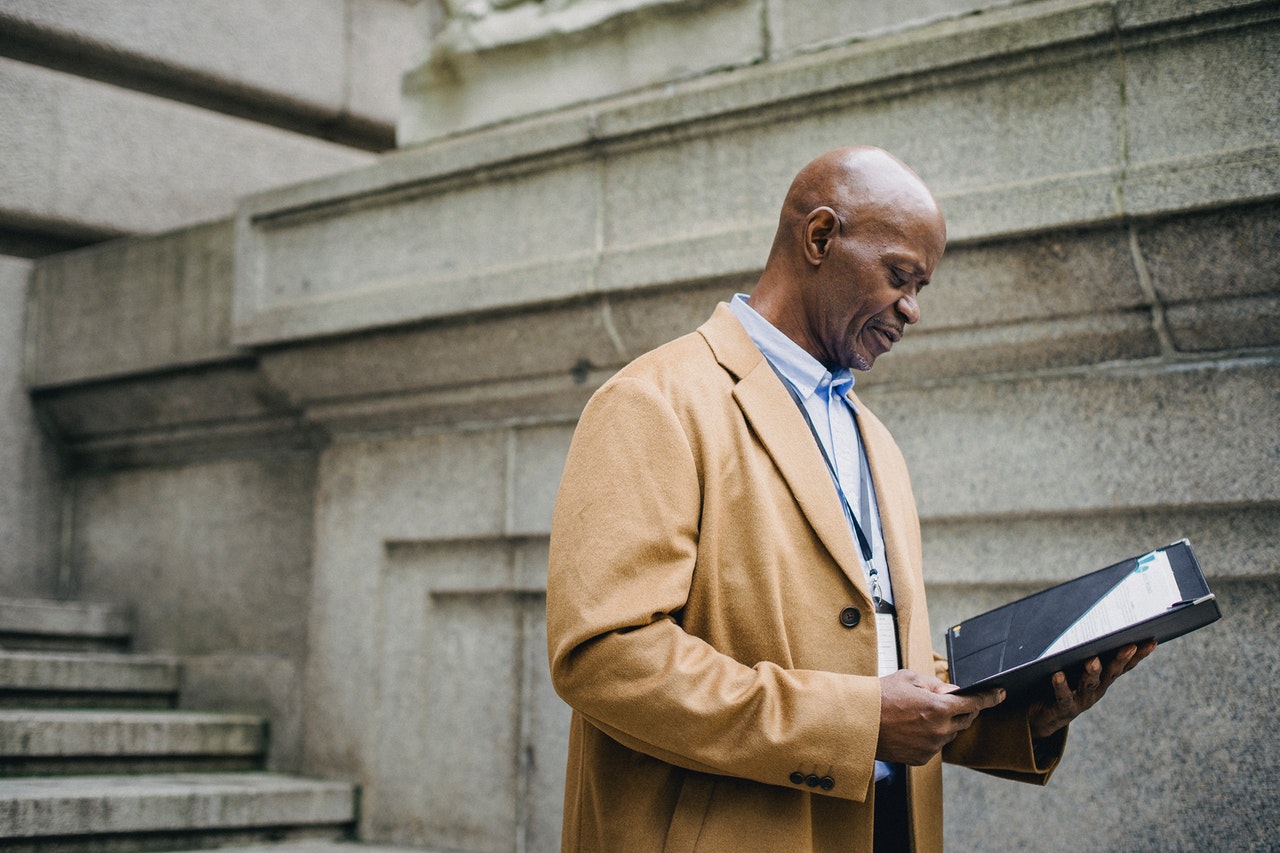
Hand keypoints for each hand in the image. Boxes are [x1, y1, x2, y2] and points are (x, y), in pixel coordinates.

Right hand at [877, 669, 1005, 764]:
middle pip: (965, 720)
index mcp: (938, 708)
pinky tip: (913, 728)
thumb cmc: (880, 696)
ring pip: (950, 734)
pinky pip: (935, 746)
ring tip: (922, 714)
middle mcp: (939, 730)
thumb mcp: (908, 679)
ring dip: (946, 723)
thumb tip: (953, 691)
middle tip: (951, 701)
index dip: (989, 697)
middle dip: (964, 709)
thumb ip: (935, 685)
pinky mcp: (922, 758)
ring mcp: (931, 747)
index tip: (999, 694)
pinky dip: (932, 736)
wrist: (857, 722)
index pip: (973, 703)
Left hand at [1028, 640, 1156, 738]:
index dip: (1139, 655)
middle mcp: (1097, 688)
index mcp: (1103, 677)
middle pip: (1111, 672)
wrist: (1044, 715)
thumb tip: (1087, 620)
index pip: (1124, 664)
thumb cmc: (1061, 682)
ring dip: (1092, 672)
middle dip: (1121, 659)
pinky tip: (1057, 675)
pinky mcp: (1064, 707)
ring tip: (1092, 660)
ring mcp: (1082, 699)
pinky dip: (1061, 686)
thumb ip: (1083, 649)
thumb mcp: (1074, 664)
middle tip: (1130, 645)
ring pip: (1089, 684)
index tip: (1152, 641)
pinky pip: (1063, 696)